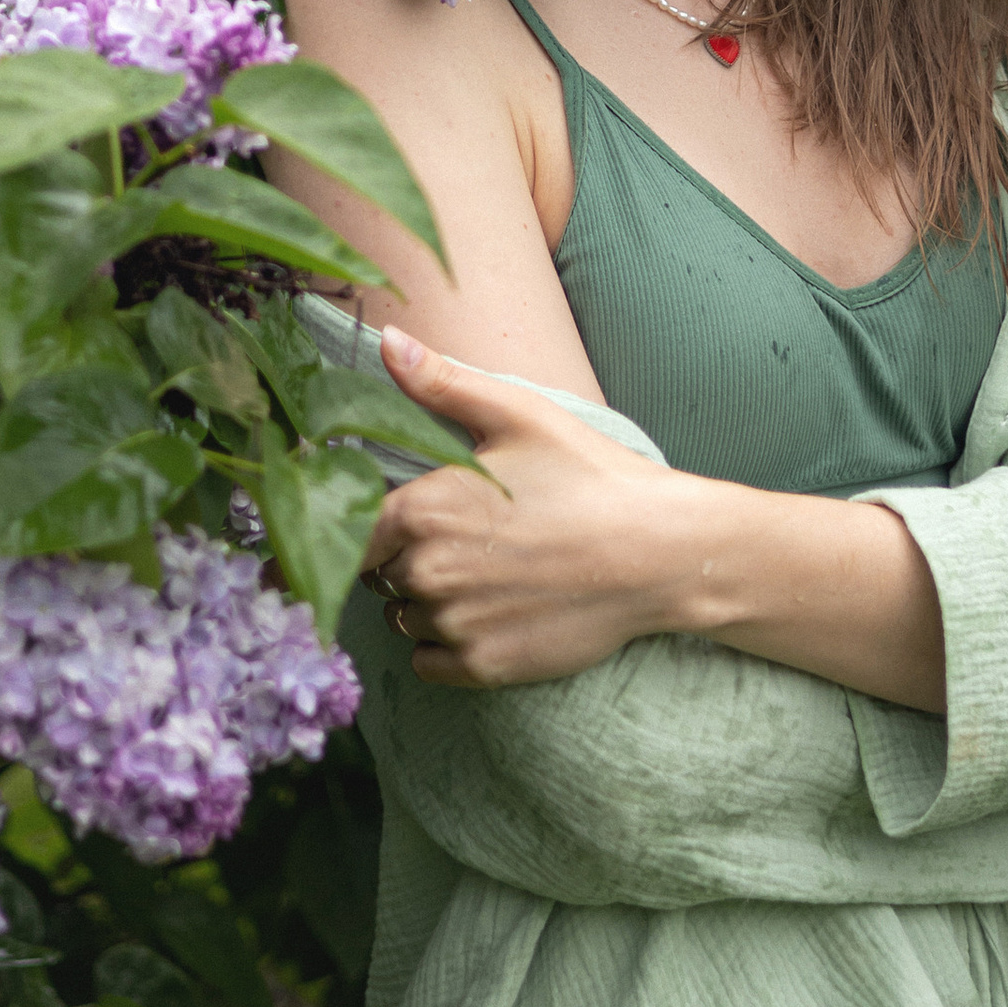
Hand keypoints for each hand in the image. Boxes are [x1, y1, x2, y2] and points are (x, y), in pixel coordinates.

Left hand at [362, 330, 706, 690]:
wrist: (658, 552)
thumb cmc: (588, 475)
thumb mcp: (517, 414)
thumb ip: (441, 382)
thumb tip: (387, 340)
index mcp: (422, 509)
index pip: (350, 529)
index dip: (370, 523)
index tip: (402, 519)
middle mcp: (425, 573)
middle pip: (377, 573)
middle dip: (405, 558)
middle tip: (466, 539)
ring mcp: (454, 624)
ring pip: (403, 617)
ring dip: (425, 601)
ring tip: (486, 573)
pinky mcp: (482, 665)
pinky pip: (427, 661)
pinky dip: (446, 644)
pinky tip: (490, 612)